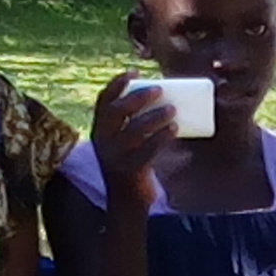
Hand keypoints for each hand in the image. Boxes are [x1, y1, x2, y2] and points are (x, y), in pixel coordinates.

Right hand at [91, 73, 177, 202]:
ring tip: (172, 109)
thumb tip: (165, 101)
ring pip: (133, 130)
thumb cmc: (132, 166)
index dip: (117, 84)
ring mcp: (114, 157)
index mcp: (100, 131)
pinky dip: (161, 137)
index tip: (135, 71)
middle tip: (159, 89)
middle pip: (117, 112)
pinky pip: (147, 150)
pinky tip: (175, 129)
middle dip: (138, 97)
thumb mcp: (125, 144)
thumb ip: (135, 125)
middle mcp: (102, 142)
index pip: (103, 101)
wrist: (127, 203)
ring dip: (154, 116)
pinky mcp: (129, 171)